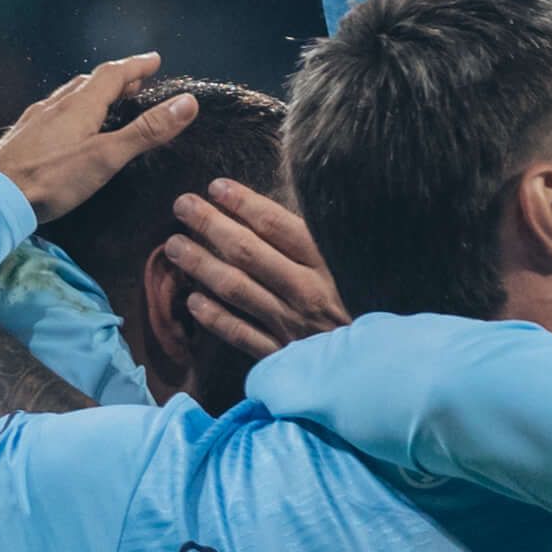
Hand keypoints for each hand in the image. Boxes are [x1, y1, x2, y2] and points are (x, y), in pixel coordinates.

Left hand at [0, 56, 198, 224]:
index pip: (113, 74)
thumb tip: (186, 103)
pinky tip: (64, 126)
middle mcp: (56, 105)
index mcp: (80, 105)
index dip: (136, 65)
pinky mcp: (21, 138)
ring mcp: (35, 120)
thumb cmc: (51, 178)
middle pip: (90, 82)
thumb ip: (146, 131)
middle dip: (116, 78)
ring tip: (105, 99)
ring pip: (68, 96)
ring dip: (91, 92)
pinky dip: (70, 109)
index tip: (155, 59)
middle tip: (136, 81)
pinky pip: (52, 112)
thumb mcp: (106, 157)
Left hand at [166, 178, 350, 361]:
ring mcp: (292, 325)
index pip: (278, 226)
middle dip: (211, 225)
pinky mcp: (282, 355)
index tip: (216, 186)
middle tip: (182, 205)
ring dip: (201, 265)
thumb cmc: (365, 303)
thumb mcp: (354, 263)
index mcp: (327, 263)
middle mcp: (307, 291)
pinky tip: (192, 300)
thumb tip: (272, 208)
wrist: (377, 364)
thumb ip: (319, 240)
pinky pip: (240, 334)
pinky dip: (214, 317)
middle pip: (249, 253)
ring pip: (237, 289)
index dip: (245, 203)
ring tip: (174, 245)